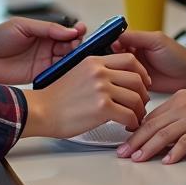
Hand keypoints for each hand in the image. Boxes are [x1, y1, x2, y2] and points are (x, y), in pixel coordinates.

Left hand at [0, 17, 85, 84]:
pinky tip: (70, 72)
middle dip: (77, 45)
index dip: (75, 31)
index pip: (65, 31)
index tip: (81, 30)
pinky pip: (57, 74)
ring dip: (74, 59)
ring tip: (76, 58)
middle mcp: (46, 46)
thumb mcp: (22, 26)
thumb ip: (46, 28)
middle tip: (77, 46)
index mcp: (43, 32)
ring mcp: (44, 61)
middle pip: (70, 46)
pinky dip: (66, 73)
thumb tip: (69, 31)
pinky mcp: (40, 76)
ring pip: (66, 60)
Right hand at [22, 53, 151, 138]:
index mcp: (94, 61)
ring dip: (140, 110)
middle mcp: (100, 71)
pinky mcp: (102, 107)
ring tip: (136, 117)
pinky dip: (133, 122)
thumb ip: (96, 73)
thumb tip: (113, 80)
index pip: (129, 59)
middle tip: (142, 103)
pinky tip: (129, 125)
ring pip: (136, 97)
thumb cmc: (56, 98)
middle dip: (144, 93)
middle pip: (136, 78)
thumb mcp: (77, 73)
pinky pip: (129, 114)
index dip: (142, 72)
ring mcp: (102, 88)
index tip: (144, 82)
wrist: (41, 111)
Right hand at [110, 30, 185, 92]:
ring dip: (120, 73)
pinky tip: (127, 84)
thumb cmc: (178, 56)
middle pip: (115, 56)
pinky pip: (126, 84)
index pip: (117, 40)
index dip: (112, 45)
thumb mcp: (156, 41)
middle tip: (116, 64)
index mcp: (136, 41)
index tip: (112, 49)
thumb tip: (117, 36)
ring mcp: (135, 70)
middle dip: (114, 60)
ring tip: (124, 74)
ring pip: (119, 70)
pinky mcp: (138, 83)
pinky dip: (125, 84)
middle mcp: (134, 55)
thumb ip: (136, 37)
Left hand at [116, 79, 185, 164]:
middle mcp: (181, 107)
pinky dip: (174, 152)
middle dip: (134, 141)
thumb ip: (180, 113)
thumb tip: (167, 128)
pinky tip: (166, 160)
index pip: (151, 117)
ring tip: (136, 159)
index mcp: (178, 99)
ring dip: (147, 148)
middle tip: (122, 153)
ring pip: (163, 134)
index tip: (126, 140)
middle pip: (151, 125)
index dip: (135, 130)